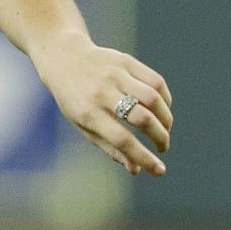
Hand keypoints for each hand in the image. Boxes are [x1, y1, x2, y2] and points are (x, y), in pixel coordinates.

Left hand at [40, 32, 172, 176]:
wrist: (65, 59)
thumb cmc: (75, 100)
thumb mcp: (84, 126)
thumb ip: (110, 148)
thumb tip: (136, 169)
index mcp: (89, 114)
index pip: (123, 140)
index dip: (144, 158)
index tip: (159, 170)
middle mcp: (102, 93)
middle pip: (142, 119)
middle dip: (160, 138)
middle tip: (163, 148)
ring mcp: (115, 75)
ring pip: (153, 98)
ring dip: (166, 120)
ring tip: (164, 130)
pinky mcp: (126, 61)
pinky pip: (155, 81)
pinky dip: (165, 99)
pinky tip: (163, 110)